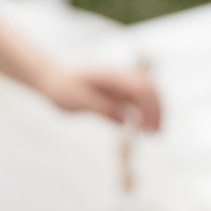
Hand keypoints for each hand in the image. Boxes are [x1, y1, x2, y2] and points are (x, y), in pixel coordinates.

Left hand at [40, 65, 161, 130]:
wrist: (52, 81)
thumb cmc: (63, 89)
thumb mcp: (79, 101)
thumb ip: (102, 108)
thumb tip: (126, 118)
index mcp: (113, 75)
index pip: (141, 88)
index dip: (151, 108)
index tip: (150, 130)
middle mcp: (120, 77)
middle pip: (149, 89)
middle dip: (157, 110)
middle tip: (157, 135)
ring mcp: (120, 84)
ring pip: (145, 94)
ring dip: (153, 111)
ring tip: (153, 134)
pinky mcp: (116, 93)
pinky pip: (136, 101)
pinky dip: (142, 113)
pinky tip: (140, 128)